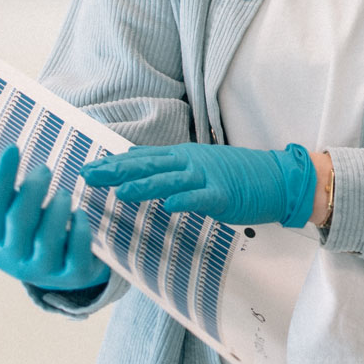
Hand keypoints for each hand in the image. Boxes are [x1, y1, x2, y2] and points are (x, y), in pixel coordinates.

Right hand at [0, 144, 110, 291]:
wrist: (68, 272)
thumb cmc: (36, 235)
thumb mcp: (16, 218)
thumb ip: (2, 196)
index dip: (2, 178)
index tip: (12, 148)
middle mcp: (14, 263)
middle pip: (19, 220)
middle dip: (31, 190)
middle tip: (45, 169)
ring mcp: (43, 272)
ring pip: (48, 236)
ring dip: (57, 208)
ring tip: (65, 194)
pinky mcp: (72, 277)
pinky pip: (77, 248)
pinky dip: (79, 228)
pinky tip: (80, 214)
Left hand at [81, 142, 316, 228]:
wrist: (276, 177)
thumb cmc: (236, 175)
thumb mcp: (198, 165)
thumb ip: (168, 165)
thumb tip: (134, 162)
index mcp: (183, 157)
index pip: (142, 158)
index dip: (114, 164)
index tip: (87, 169)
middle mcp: (191, 162)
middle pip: (149, 165)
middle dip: (117, 171)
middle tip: (88, 175)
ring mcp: (208, 177)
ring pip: (171, 180)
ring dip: (146, 185)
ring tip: (121, 192)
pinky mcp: (225, 194)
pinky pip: (203, 197)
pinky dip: (185, 200)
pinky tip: (169, 206)